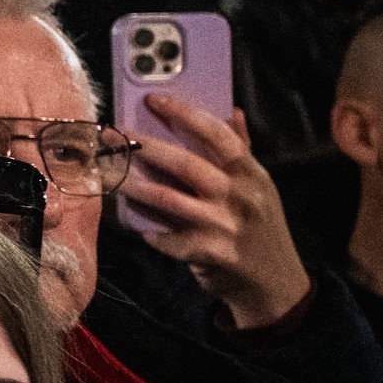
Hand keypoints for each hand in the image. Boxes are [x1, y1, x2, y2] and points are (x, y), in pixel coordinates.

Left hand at [123, 98, 308, 329]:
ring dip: (132, 186)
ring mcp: (225, 226)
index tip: (154, 99)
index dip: (185, 114)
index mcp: (252, 174)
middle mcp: (241, 197)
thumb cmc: (258, 228)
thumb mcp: (259, 189)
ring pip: (167, 199)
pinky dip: (147, 230)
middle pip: (185, 163)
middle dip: (144, 147)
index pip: (219, 135)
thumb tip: (232, 110)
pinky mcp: (208, 253)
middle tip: (113, 137)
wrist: (273, 284)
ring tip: (109, 175)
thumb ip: (242, 151)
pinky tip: (135, 224)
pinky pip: (165, 236)